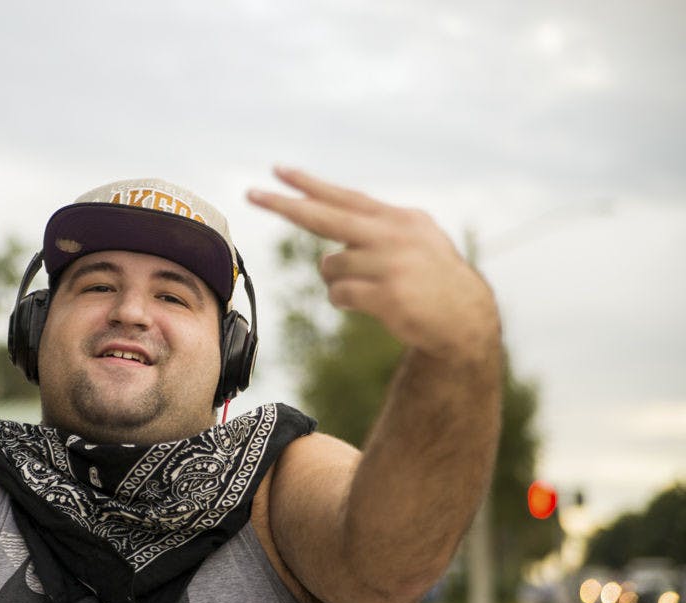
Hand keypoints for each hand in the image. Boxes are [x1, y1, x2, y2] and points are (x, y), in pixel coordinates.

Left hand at [247, 166, 499, 361]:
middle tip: (251, 194)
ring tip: (368, 287)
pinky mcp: (387, 296)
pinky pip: (338, 294)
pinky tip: (368, 303)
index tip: (278, 170)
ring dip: (337, 280)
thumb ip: (376, 226)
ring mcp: (390, 265)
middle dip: (285, 205)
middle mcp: (393, 235)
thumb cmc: (432, 278)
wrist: (464, 318)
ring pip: (330, 266)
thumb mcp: (415, 238)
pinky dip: (344, 300)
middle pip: (325, 217)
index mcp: (397, 218)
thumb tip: (332, 225)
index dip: (309, 185)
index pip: (345, 197)